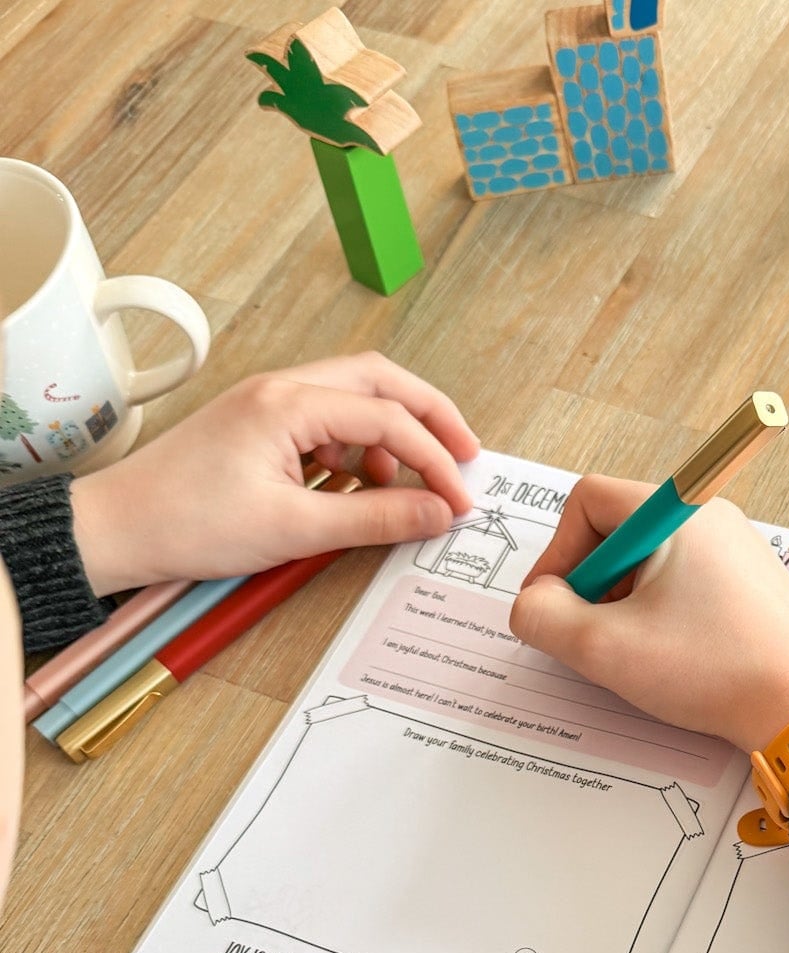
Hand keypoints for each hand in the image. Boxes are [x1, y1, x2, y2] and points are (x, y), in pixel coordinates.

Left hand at [71, 353, 477, 593]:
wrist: (116, 529)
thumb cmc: (186, 523)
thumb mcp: (295, 529)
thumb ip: (375, 518)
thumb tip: (435, 514)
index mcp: (289, 403)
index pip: (389, 417)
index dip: (435, 460)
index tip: (459, 500)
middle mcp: (281, 389)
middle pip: (380, 381)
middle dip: (430, 417)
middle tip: (466, 456)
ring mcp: (269, 403)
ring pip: (355, 397)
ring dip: (394, 433)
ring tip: (413, 483)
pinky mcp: (260, 425)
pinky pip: (329, 420)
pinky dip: (361, 447)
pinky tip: (364, 485)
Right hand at [509, 476, 788, 751]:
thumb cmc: (717, 671)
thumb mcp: (604, 649)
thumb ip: (544, 618)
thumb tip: (532, 606)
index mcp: (677, 513)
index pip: (588, 501)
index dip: (556, 554)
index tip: (554, 605)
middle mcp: (710, 519)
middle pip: (618, 533)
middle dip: (591, 586)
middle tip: (593, 637)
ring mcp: (735, 553)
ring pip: (650, 566)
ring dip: (624, 608)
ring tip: (636, 657)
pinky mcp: (749, 588)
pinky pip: (684, 588)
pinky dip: (661, 619)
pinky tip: (672, 662)